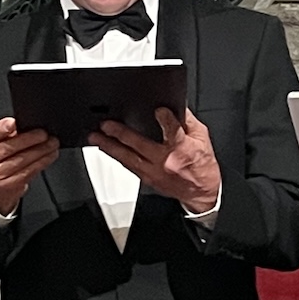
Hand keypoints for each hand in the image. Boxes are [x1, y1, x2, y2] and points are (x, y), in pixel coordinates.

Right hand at [0, 118, 58, 215]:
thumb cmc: (0, 159)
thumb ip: (10, 134)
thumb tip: (31, 125)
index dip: (1, 128)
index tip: (13, 122)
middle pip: (8, 147)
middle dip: (29, 139)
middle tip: (44, 134)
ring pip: (21, 160)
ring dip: (41, 151)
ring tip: (52, 144)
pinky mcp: (8, 185)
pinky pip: (28, 172)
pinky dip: (42, 162)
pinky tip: (50, 156)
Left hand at [89, 108, 220, 212]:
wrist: (202, 193)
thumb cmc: (202, 165)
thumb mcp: (202, 138)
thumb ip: (187, 121)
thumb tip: (175, 106)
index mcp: (183, 149)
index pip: (173, 131)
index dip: (166, 119)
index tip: (159, 110)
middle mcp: (166, 161)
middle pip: (140, 145)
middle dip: (121, 134)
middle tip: (106, 125)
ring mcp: (154, 172)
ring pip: (128, 158)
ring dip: (110, 147)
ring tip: (96, 137)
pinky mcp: (147, 179)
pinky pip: (128, 166)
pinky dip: (116, 156)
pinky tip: (106, 148)